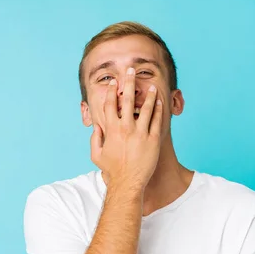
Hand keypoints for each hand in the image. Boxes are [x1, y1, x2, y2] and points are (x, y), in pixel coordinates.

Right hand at [90, 67, 162, 191]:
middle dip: (129, 82)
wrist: (128, 183)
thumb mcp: (96, 155)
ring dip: (148, 94)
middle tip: (131, 70)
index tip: (114, 82)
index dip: (112, 91)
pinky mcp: (153, 139)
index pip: (110, 104)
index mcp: (111, 130)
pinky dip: (158, 109)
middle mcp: (126, 128)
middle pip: (127, 99)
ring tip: (150, 85)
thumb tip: (97, 127)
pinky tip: (159, 102)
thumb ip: (95, 139)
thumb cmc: (112, 170)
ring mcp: (140, 133)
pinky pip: (156, 120)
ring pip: (145, 108)